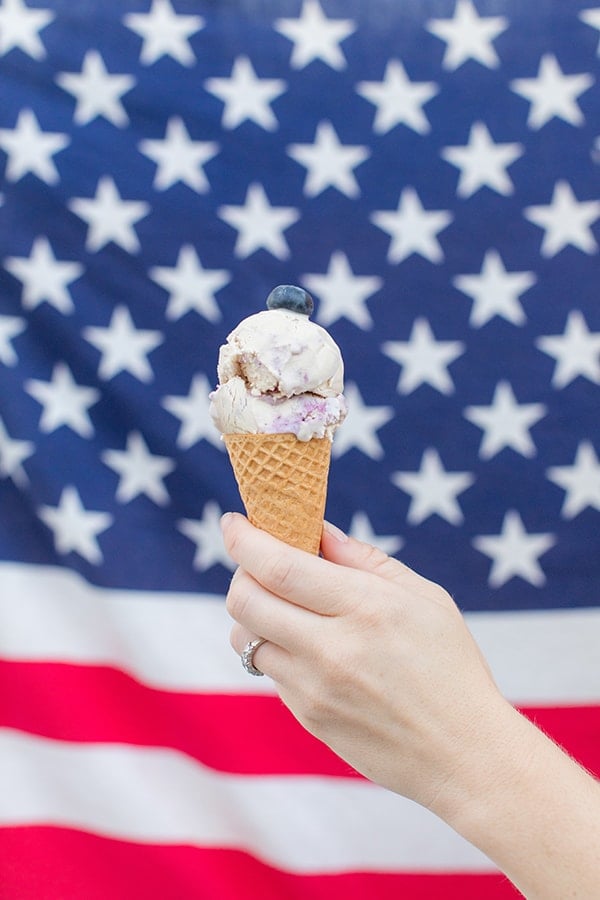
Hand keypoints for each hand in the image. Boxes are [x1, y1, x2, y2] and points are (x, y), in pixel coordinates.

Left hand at [221, 513, 509, 812]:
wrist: (464, 754)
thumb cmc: (450, 665)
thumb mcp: (423, 597)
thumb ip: (363, 559)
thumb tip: (316, 530)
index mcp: (366, 607)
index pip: (278, 566)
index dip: (243, 539)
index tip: (232, 522)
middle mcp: (332, 648)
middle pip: (245, 600)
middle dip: (241, 572)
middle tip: (258, 564)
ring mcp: (314, 688)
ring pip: (245, 638)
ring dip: (253, 615)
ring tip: (286, 608)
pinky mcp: (308, 717)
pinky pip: (269, 670)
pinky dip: (274, 648)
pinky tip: (309, 648)